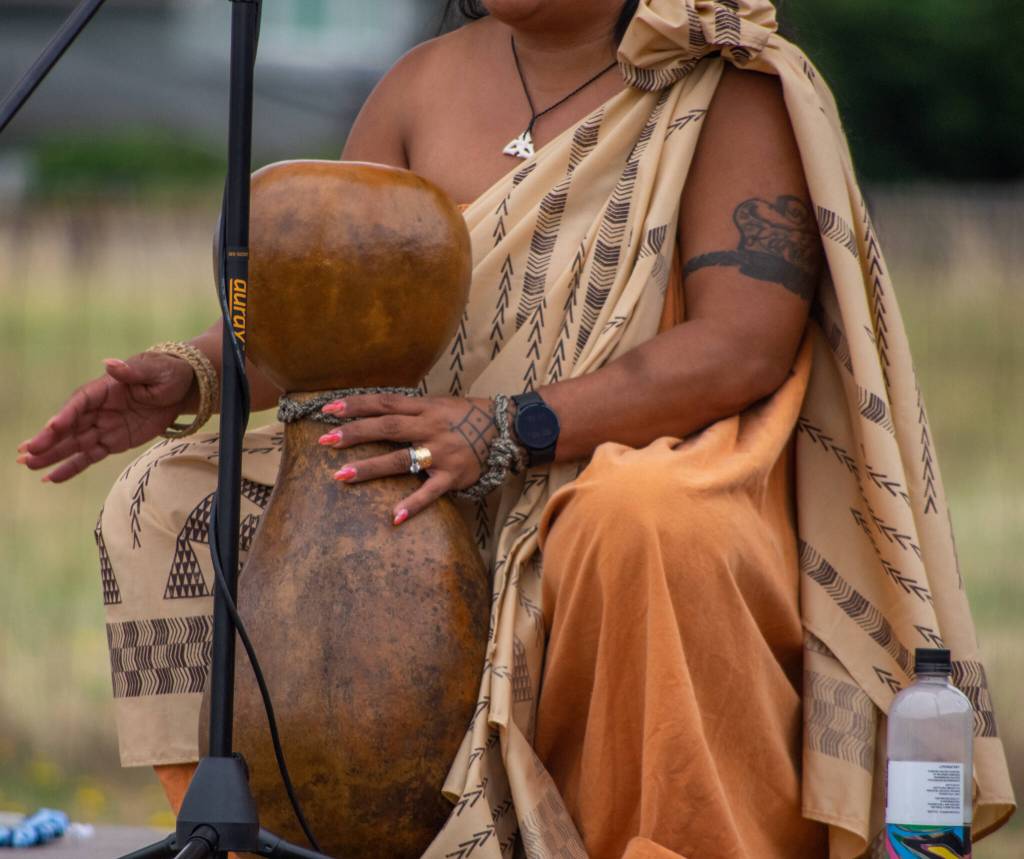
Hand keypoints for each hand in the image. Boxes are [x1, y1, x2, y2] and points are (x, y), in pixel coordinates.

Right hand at [16, 353, 196, 482]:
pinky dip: (71, 467)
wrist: (182, 389)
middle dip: (49, 440)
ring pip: (74, 444)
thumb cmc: (167, 373)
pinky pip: (89, 456)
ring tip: (28, 465)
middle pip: (70, 426)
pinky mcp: (112, 442)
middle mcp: (98, 409)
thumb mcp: (154, 370)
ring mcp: (103, 427)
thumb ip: (132, 372)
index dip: (66, 415)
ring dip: (52, 455)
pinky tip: (50, 478)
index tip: (52, 427)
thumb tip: (111, 364)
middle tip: (27, 453)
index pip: (80, 403)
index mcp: (104, 389)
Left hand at [317, 392, 498, 524]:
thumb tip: (375, 409)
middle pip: (387, 427)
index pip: (385, 402)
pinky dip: (413, 504)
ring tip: (342, 475)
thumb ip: (410, 409)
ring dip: (371, 467)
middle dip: (354, 433)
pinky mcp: (453, 476)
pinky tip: (395, 517)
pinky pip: (430, 492)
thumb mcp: (439, 404)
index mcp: (425, 408)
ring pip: (401, 459)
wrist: (507, 429)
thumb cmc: (467, 417)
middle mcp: (430, 428)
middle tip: (325, 439)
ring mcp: (441, 453)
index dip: (357, 405)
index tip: (329, 408)